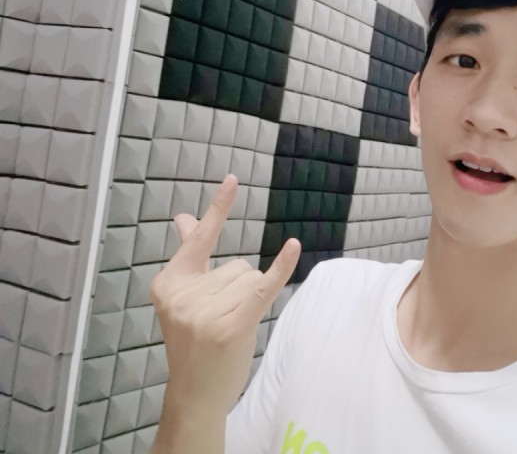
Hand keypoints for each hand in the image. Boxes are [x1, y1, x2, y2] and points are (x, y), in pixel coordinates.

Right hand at [151, 174, 300, 414]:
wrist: (195, 393)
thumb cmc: (194, 339)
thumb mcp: (185, 296)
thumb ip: (188, 253)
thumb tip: (183, 217)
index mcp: (168, 283)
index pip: (200, 238)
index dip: (220, 207)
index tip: (234, 177)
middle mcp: (183, 296)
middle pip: (238, 264)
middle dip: (237, 290)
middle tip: (219, 321)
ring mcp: (205, 313)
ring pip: (250, 278)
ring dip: (248, 300)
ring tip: (227, 327)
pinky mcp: (231, 326)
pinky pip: (262, 288)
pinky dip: (280, 268)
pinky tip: (293, 246)